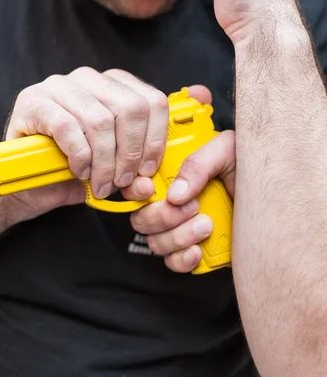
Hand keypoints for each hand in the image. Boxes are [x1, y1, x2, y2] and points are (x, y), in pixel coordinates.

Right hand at [3, 68, 168, 221]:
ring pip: (101, 119)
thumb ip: (131, 177)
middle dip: (131, 152)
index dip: (155, 139)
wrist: (22, 179)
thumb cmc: (67, 168)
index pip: (152, 100)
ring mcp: (58, 86)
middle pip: (131, 107)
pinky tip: (78, 170)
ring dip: (105, 160)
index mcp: (113, 85)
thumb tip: (147, 185)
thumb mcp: (109, 173)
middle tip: (123, 180)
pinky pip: (68, 127)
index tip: (147, 168)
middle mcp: (88, 78)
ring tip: (100, 183)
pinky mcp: (32, 101)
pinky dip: (79, 156)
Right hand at [130, 96, 234, 273]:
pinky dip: (182, 259)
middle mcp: (174, 201)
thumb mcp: (228, 149)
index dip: (135, 189)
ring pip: (156, 242)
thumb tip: (176, 192)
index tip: (148, 189)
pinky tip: (198, 250)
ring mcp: (183, 227)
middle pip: (142, 217)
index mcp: (174, 173)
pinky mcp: (196, 249)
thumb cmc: (251, 167)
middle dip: (162, 215)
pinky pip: (174, 263)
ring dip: (176, 237)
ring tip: (207, 225)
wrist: (278, 197)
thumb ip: (200, 162)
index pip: (138, 183)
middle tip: (193, 206)